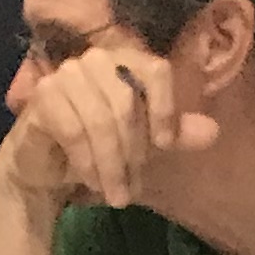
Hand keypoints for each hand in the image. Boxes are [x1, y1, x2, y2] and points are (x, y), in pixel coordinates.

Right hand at [0, 40, 221, 216]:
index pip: (156, 70)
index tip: (166, 145)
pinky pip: (74, 131)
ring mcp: (66, 74)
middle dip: (134, 151)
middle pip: (128, 100)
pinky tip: (93, 182)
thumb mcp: (140, 144)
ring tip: (117, 195)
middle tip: (133, 188)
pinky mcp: (43, 96)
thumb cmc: (94, 150)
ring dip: (112, 165)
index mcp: (125, 60)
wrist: (42, 170)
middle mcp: (96, 59)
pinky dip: (87, 162)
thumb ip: (173, 134)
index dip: (165, 108)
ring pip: (101, 120)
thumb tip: (212, 132)